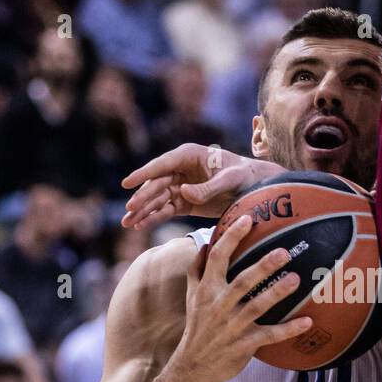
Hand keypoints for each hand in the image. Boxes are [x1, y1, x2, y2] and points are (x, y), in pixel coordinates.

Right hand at [121, 143, 282, 229]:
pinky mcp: (185, 202)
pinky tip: (141, 226)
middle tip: (129, 211)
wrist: (254, 188)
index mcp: (189, 156)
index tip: (127, 183)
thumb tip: (182, 192)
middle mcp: (181, 169)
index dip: (143, 174)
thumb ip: (208, 187)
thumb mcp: (230, 180)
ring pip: (157, 199)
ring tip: (128, 224)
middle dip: (142, 198)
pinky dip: (154, 218)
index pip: (162, 164)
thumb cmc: (244, 176)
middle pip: (156, 184)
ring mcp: (181, 186)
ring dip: (143, 211)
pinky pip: (166, 210)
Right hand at [178, 214, 310, 381]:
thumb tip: (203, 244)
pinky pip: (270, 335)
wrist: (192, 366)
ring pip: (256, 307)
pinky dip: (289, 329)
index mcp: (207, 290)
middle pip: (242, 281)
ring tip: (296, 280)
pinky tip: (308, 321)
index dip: (231, 237)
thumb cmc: (197, 327)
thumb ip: (196, 270)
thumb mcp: (191, 297)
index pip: (217, 258)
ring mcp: (233, 326)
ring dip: (276, 294)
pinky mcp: (245, 345)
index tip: (247, 219)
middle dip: (262, 266)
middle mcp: (219, 305)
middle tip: (283, 251)